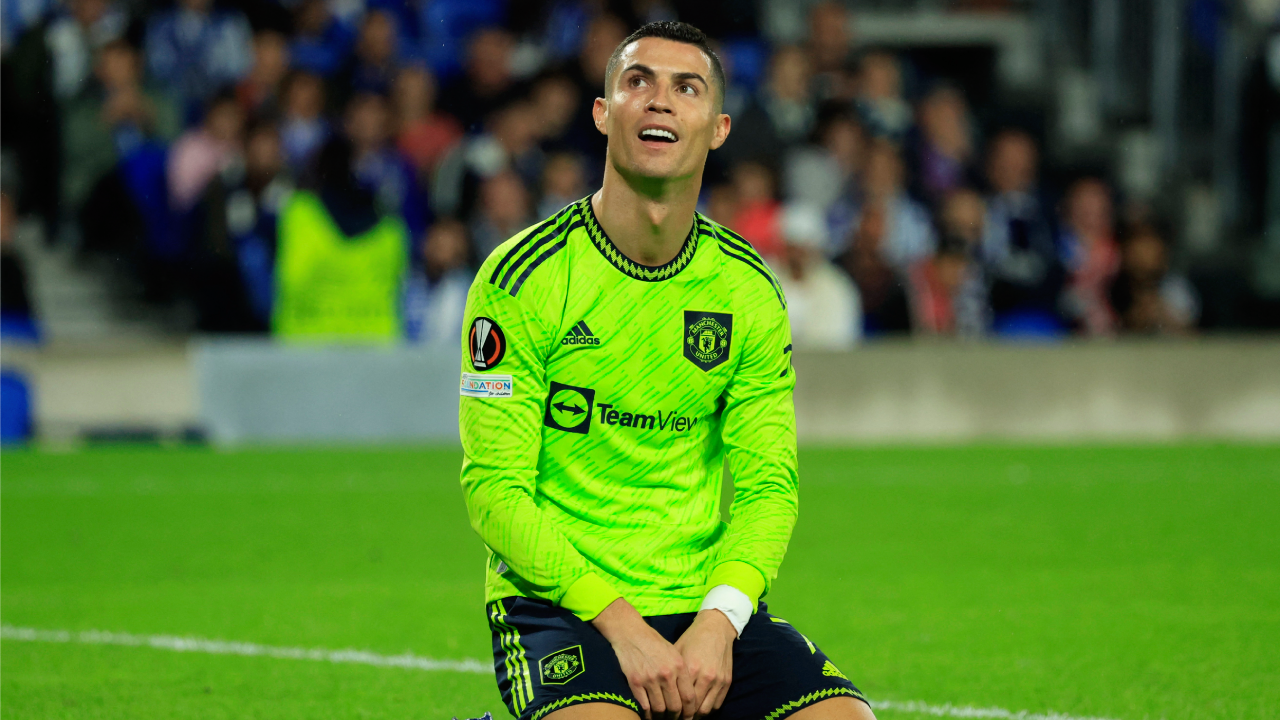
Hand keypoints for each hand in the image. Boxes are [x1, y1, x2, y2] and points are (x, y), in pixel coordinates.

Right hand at [592, 598, 695, 718]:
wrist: (631, 633)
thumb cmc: (654, 643)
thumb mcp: (674, 653)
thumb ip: (682, 673)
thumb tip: (689, 696)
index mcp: (679, 666)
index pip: (689, 697)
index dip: (690, 712)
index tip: (689, 717)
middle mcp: (666, 674)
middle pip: (675, 706)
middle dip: (676, 717)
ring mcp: (650, 679)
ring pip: (660, 709)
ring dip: (662, 718)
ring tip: (662, 718)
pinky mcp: (635, 682)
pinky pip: (644, 705)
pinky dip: (648, 714)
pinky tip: (650, 714)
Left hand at [673, 609, 735, 717]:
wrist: (716, 627)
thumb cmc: (693, 638)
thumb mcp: (677, 651)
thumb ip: (671, 672)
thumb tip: (658, 690)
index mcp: (690, 669)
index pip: (681, 700)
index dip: (673, 711)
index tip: (667, 715)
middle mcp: (705, 677)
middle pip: (693, 709)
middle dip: (684, 717)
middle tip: (676, 719)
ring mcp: (718, 680)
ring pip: (706, 710)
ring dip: (696, 716)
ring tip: (687, 716)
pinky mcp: (727, 681)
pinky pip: (717, 704)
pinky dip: (708, 710)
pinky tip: (699, 709)